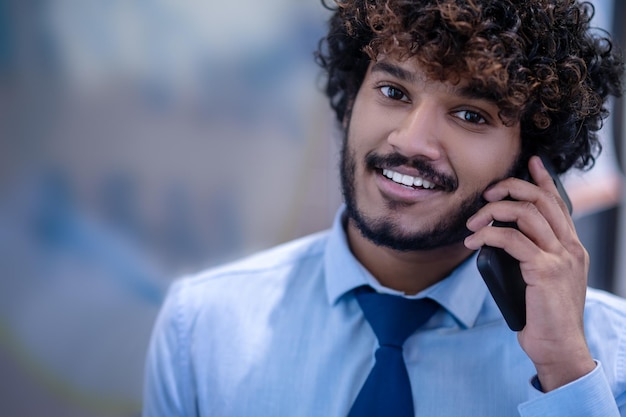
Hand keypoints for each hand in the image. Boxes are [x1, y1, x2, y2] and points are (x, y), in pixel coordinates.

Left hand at [464, 155, 595, 390]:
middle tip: (487, 195)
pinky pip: (512, 240)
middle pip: (541, 200)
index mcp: (570, 247)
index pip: (558, 203)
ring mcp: (559, 258)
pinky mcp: (544, 271)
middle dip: (511, 189)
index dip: (543, 180)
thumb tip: (500, 239)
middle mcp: (570, 248)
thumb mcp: (541, 278)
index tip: (530, 163)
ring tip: (472, 224)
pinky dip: (488, 236)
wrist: (558, 347)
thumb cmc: (543, 315)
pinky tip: (473, 242)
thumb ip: (530, 256)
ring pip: (526, 214)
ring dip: (493, 212)